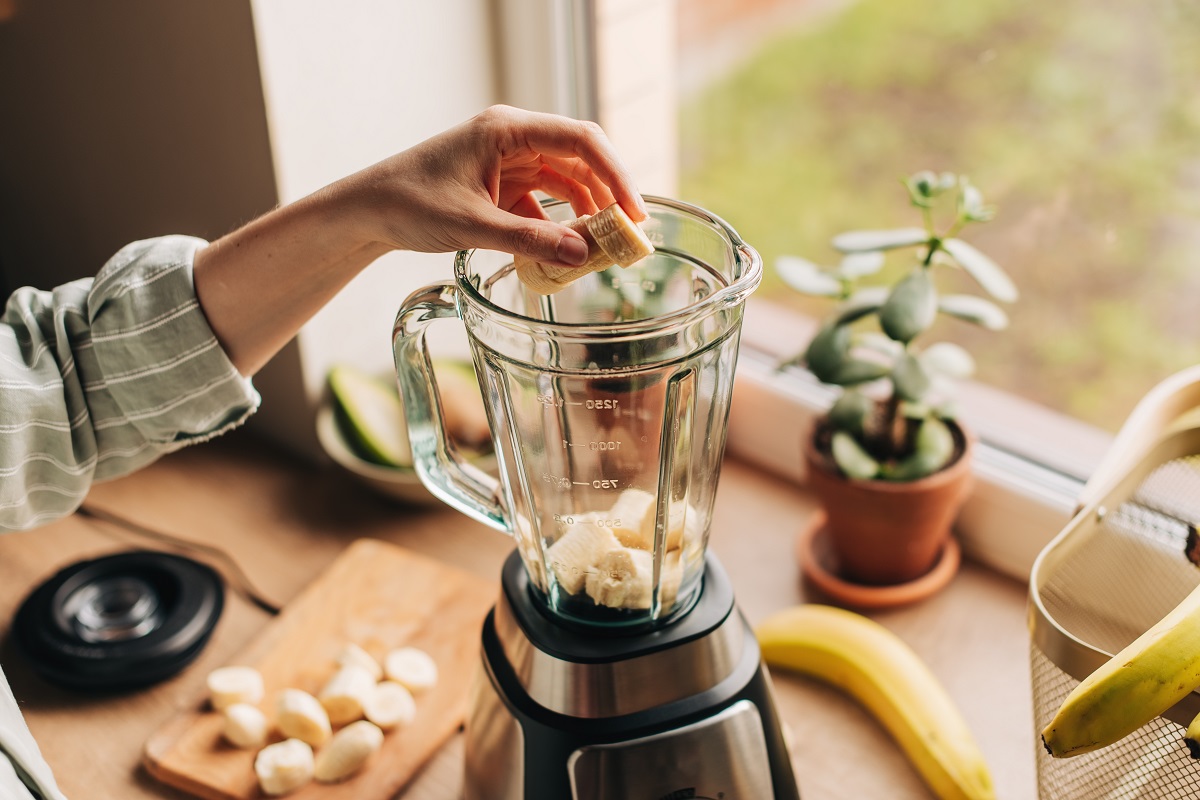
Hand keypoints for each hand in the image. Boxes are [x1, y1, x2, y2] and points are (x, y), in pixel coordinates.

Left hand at [195, 105, 646, 375]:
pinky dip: (559, 225)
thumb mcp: (471, 227)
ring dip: (587, 212)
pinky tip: (568, 252)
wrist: (367, 211)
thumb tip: (582, 255)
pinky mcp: (503, 184)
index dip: (615, 173)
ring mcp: (509, 161)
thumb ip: (528, 241)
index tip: (634, 211)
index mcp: (506, 129)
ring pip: (566, 181)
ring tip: (607, 247)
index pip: (580, 139)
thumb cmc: (409, 204)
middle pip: (580, 159)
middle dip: (608, 195)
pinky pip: (545, 201)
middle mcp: (513, 138)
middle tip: (631, 235)